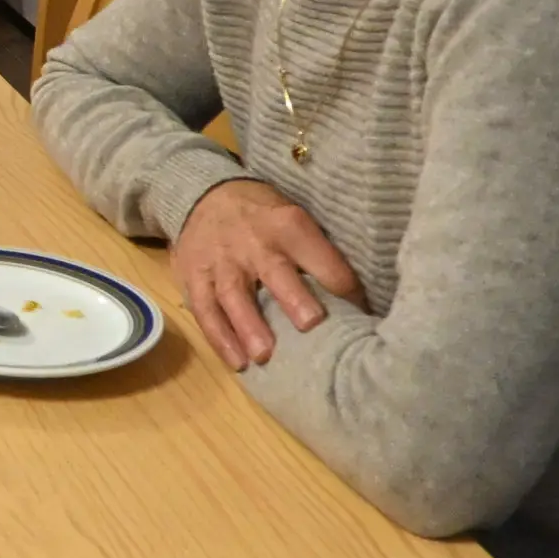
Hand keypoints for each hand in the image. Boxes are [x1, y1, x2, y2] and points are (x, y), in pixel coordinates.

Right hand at [170, 178, 361, 371]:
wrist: (205, 195)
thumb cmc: (263, 215)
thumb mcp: (293, 216)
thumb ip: (315, 250)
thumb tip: (357, 295)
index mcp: (289, 225)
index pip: (323, 260)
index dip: (347, 289)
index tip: (363, 316)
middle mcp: (254, 243)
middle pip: (274, 271)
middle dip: (292, 297)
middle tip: (310, 324)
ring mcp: (221, 262)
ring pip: (234, 294)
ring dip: (248, 325)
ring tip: (263, 356)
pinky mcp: (195, 276)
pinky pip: (205, 309)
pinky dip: (219, 337)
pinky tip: (237, 363)